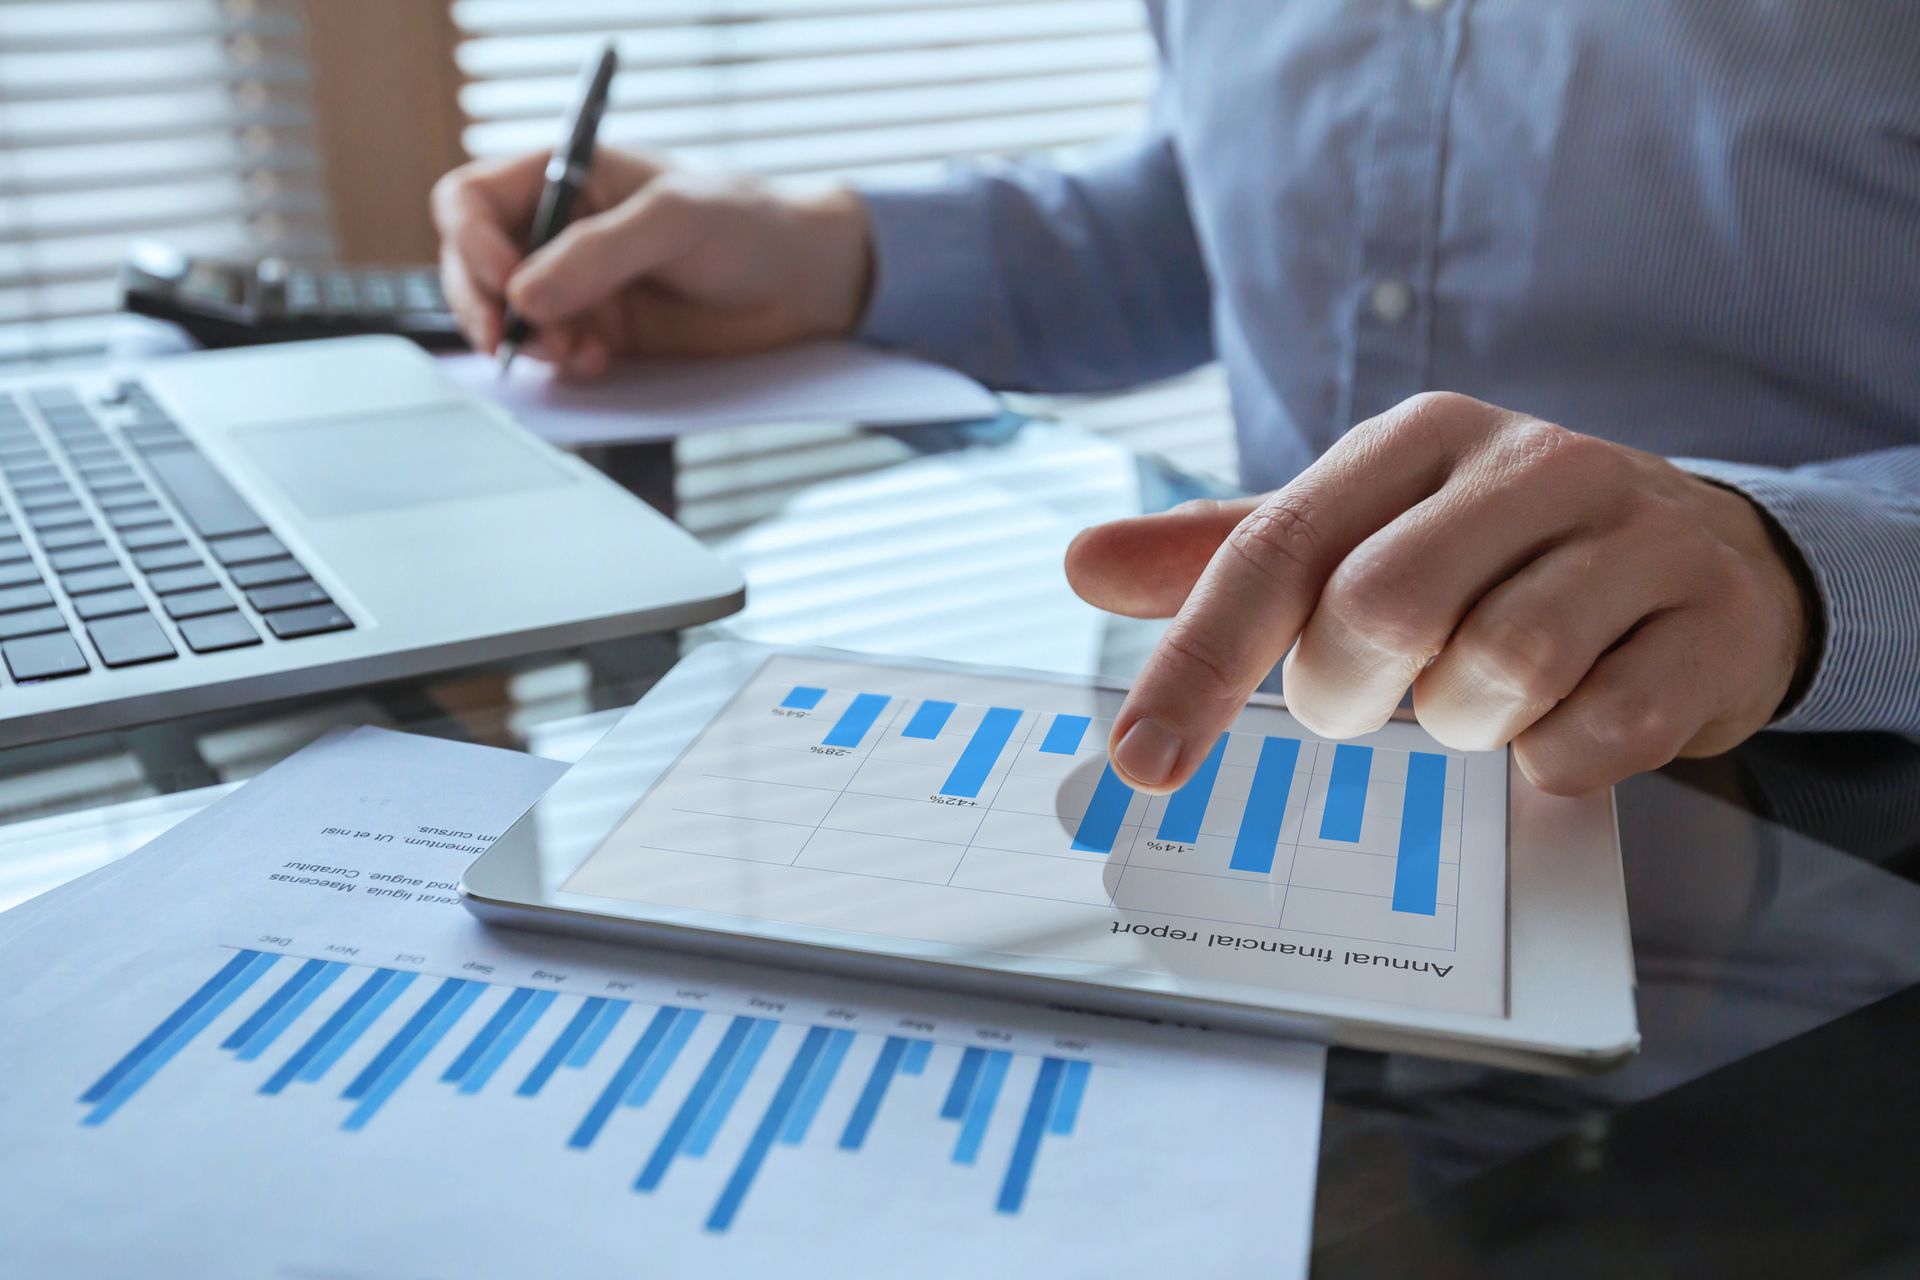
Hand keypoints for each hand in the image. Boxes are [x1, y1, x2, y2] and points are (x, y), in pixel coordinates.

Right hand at [431, 148, 873, 375]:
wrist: (805, 283)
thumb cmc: (751, 223)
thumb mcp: (675, 219)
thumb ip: (599, 252)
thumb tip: (526, 293)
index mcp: (565, 176)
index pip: (471, 200)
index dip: (471, 242)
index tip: (506, 282)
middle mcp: (560, 229)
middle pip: (473, 264)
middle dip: (486, 304)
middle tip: (514, 338)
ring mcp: (578, 283)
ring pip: (508, 316)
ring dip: (528, 340)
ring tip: (577, 349)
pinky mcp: (602, 331)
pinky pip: (552, 353)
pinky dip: (563, 364)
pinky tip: (601, 360)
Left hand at [1066, 393, 1815, 795]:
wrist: (1711, 563)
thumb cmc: (1498, 554)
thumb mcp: (1363, 531)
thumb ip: (1230, 556)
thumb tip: (1085, 564)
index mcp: (1421, 437)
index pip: (1279, 547)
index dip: (1199, 659)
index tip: (1142, 761)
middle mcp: (1531, 465)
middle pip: (1382, 609)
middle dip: (1348, 692)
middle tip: (1370, 698)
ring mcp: (1637, 540)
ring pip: (1497, 671)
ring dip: (1463, 726)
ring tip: (1481, 699)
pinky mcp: (1709, 629)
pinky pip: (1595, 736)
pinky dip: (1554, 760)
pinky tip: (1564, 722)